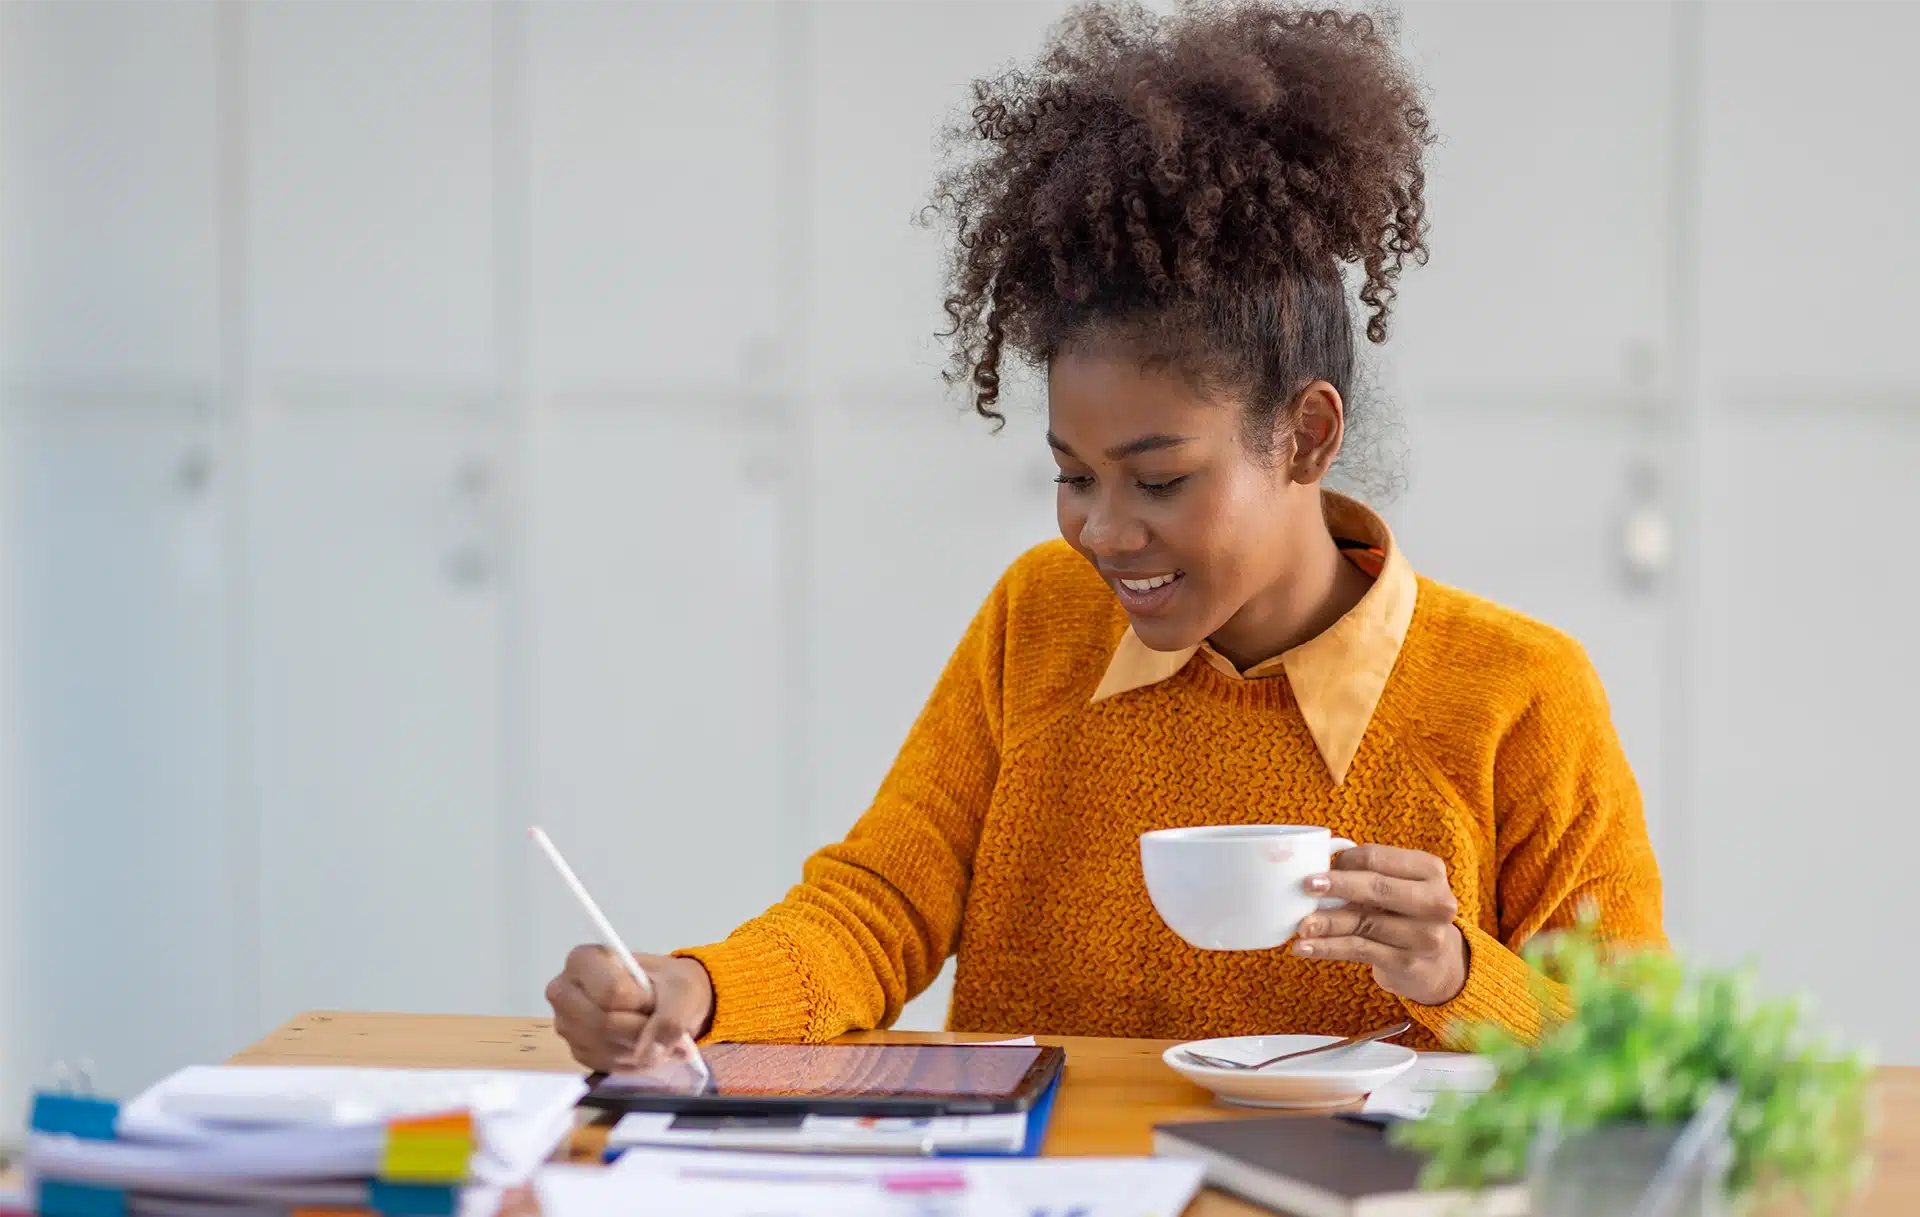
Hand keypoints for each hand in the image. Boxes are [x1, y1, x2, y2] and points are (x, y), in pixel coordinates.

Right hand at [545, 945, 714, 1071]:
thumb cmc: (668, 983)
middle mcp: (565, 992)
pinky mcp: (578, 1050)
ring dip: (641, 1048)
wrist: (668, 1001)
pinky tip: (645, 1045)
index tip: (654, 997)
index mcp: (583, 960)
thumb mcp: (682, 988)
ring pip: (606, 1047)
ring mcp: (567, 1024)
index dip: (642, 1001)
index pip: (611, 991)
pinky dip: (635, 1061)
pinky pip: (607, 1064)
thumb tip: (652, 1048)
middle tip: (662, 1022)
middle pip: (603, 1023)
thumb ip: (672, 1017)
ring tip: (657, 1033)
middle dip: (641, 1029)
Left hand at [1291, 844, 1467, 1006]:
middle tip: (1305, 886)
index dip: (1345, 861)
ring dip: (1326, 923)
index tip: (1318, 867)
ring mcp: (1426, 935)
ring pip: (1364, 922)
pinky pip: (1359, 950)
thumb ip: (1368, 873)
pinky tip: (1304, 948)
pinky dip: (1327, 948)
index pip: (1378, 858)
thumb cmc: (1404, 913)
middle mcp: (1436, 902)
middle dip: (1337, 885)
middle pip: (1377, 888)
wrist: (1435, 963)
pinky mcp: (1409, 963)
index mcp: (1430, 870)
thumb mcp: (1398, 886)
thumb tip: (1316, 867)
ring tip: (1300, 926)